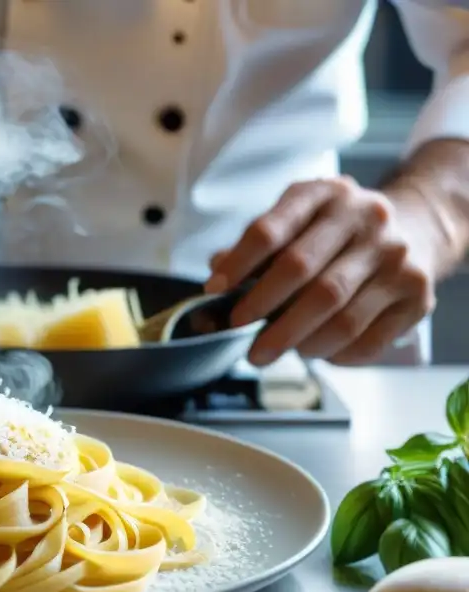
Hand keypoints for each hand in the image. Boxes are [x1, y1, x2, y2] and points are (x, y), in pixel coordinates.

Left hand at [205, 176, 438, 366]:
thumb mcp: (296, 219)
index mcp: (324, 195)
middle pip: (304, 275)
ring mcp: (396, 258)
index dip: (238, 264)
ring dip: (298, 343)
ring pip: (338, 316)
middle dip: (264, 314)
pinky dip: (335, 356)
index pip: (271, 230)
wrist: (415, 227)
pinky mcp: (418, 295)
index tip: (214, 291)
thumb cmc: (337, 231)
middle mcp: (366, 219)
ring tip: (276, 350)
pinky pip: (368, 341)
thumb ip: (256, 245)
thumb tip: (218, 276)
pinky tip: (317, 352)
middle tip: (244, 342)